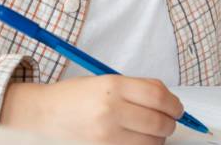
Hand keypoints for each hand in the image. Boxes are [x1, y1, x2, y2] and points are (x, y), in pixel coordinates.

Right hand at [0, 76, 182, 143]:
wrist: (42, 114)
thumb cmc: (75, 96)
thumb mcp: (107, 81)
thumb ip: (139, 87)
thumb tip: (169, 99)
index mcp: (113, 86)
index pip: (159, 97)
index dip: (175, 105)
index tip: (177, 108)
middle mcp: (110, 110)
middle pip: (159, 123)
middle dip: (170, 124)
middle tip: (168, 121)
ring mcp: (105, 135)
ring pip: (150, 142)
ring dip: (157, 138)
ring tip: (149, 131)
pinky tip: (135, 139)